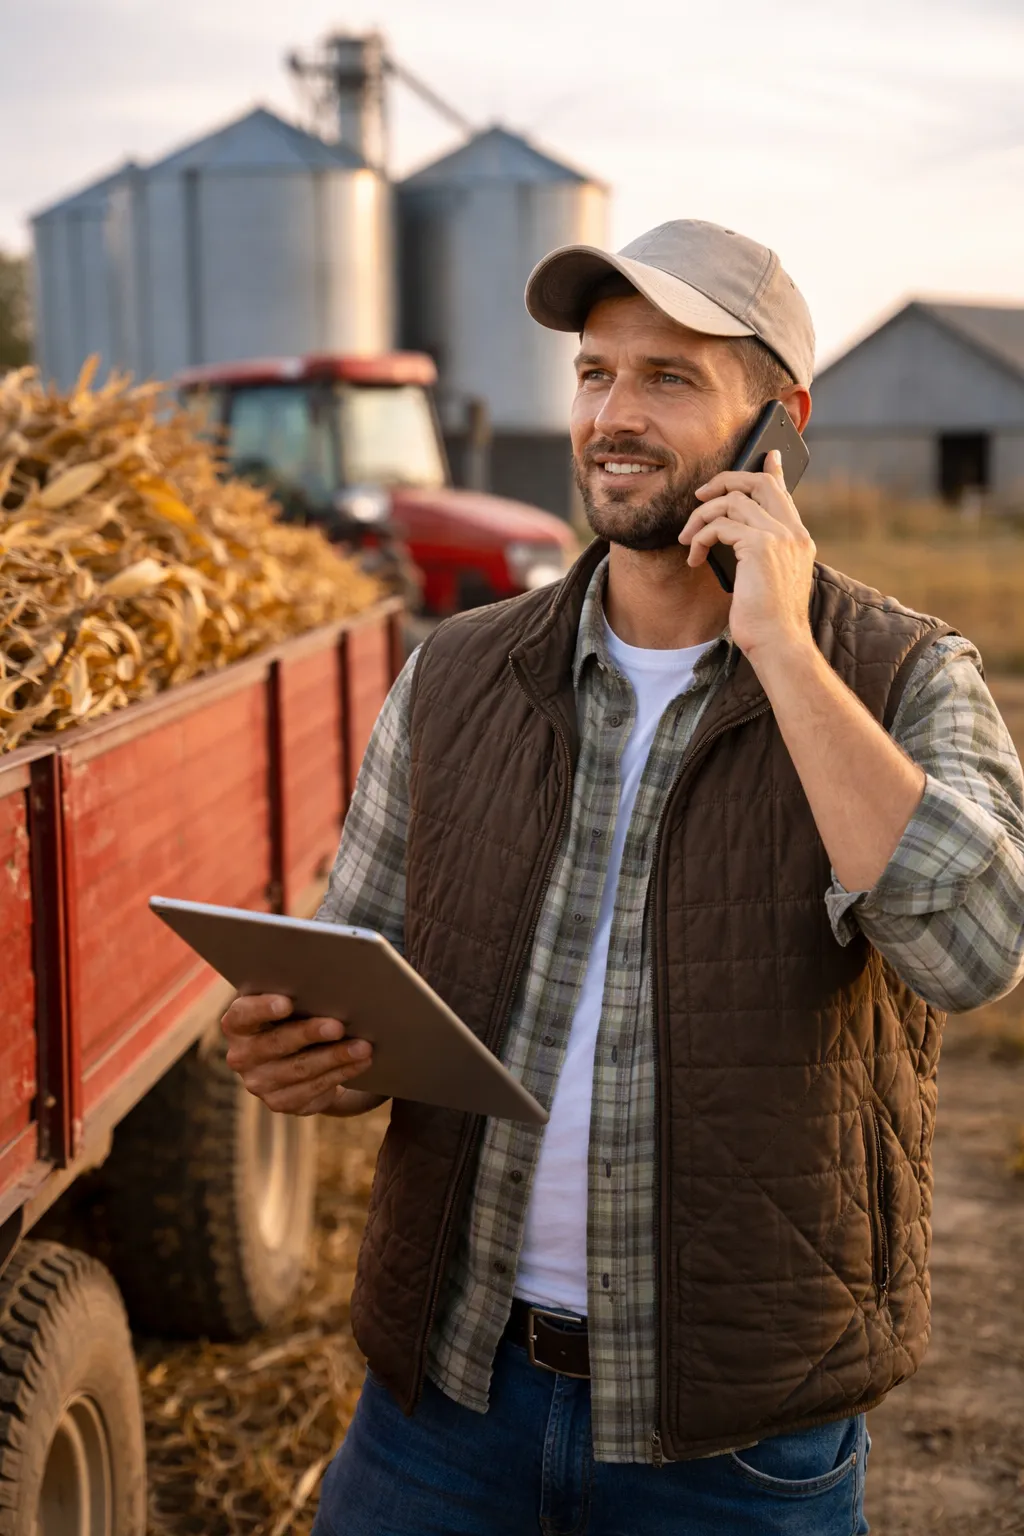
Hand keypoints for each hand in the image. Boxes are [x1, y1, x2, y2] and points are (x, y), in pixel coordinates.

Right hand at [220, 993, 374, 1115]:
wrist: (294, 1056)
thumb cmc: (293, 1017)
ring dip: (335, 1057)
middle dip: (310, 1033)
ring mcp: (259, 1083)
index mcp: (237, 1024)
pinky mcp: (280, 1102)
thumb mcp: (288, 1003)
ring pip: (300, 1069)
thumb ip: (295, 994)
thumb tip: (331, 986)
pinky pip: (314, 1088)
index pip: (243, 1015)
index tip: (286, 1002)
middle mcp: (241, 1056)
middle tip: (338, 1026)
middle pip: (276, 1043)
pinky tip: (361, 1062)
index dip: (262, 1009)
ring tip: (363, 1047)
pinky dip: (341, 1073)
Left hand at [679, 450, 815, 664]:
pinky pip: (720, 525)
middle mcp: (793, 532)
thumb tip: (735, 537)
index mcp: (799, 539)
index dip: (773, 470)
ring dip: (701, 517)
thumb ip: (761, 553)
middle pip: (758, 483)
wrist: (779, 643)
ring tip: (688, 540)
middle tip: (699, 496)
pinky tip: (694, 558)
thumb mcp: (769, 580)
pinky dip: (700, 537)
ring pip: (732, 501)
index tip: (768, 454)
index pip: (784, 493)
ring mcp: (779, 537)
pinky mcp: (760, 546)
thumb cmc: (769, 621)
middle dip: (724, 482)